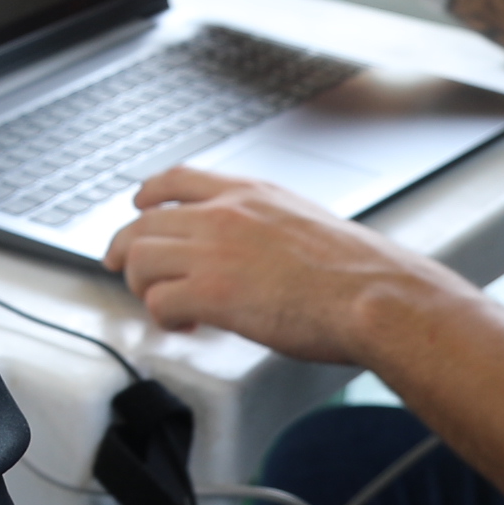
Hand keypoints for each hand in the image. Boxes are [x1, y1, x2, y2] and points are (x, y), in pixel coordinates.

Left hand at [104, 167, 432, 365]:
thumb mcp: (305, 222)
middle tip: (127, 273)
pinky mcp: (213, 292)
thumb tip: (253, 252)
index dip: (146, 196)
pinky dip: (163, 317)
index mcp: (250, 193)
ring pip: (140, 258)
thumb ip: (266, 227)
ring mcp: (215, 250)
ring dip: (144, 287)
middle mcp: (224, 213)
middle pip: (143, 222)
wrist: (377, 295)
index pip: (175, 178)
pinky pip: (158, 300)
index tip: (138, 208)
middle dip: (128, 251)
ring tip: (167, 307)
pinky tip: (185, 326)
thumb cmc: (357, 272)